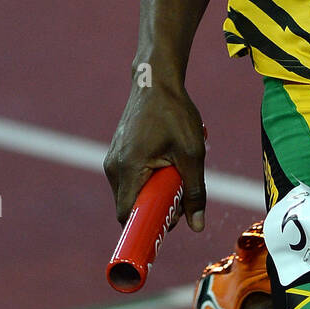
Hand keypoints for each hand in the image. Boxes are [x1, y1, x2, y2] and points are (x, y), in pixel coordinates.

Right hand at [103, 80, 206, 231]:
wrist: (156, 82)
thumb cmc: (175, 114)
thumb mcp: (191, 154)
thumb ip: (194, 192)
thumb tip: (197, 226)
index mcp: (127, 169)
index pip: (127, 215)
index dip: (146, 226)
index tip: (167, 225)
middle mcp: (113, 167)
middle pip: (131, 205)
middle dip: (156, 207)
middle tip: (181, 195)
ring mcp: (113, 159)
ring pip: (132, 192)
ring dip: (155, 191)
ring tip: (177, 172)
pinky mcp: (118, 153)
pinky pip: (131, 178)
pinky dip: (149, 178)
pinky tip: (167, 160)